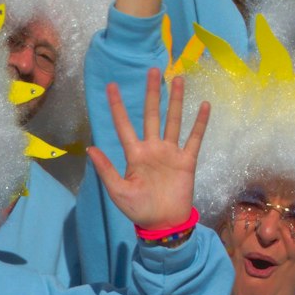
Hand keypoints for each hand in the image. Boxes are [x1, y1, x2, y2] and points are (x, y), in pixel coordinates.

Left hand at [88, 70, 209, 231]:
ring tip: (178, 78)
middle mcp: (152, 148)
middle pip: (152, 114)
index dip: (117, 106)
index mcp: (134, 154)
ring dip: (176, 100)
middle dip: (152, 93)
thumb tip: (89, 149)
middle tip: (153, 70)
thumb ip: (106, 169)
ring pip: (173, 120)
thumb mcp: (118, 191)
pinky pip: (194, 138)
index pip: (124, 125)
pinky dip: (200, 123)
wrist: (163, 224)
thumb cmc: (138, 210)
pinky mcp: (186, 161)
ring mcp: (170, 153)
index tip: (111, 85)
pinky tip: (204, 105)